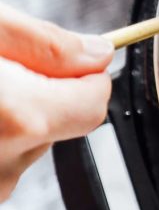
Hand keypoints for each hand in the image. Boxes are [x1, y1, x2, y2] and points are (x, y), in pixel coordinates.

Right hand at [0, 3, 112, 201]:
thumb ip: (45, 43)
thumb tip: (97, 54)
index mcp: (17, 117)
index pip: (94, 102)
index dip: (82, 73)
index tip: (63, 57)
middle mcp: (1, 166)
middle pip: (57, 124)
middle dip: (36, 93)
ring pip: (22, 144)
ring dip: (7, 116)